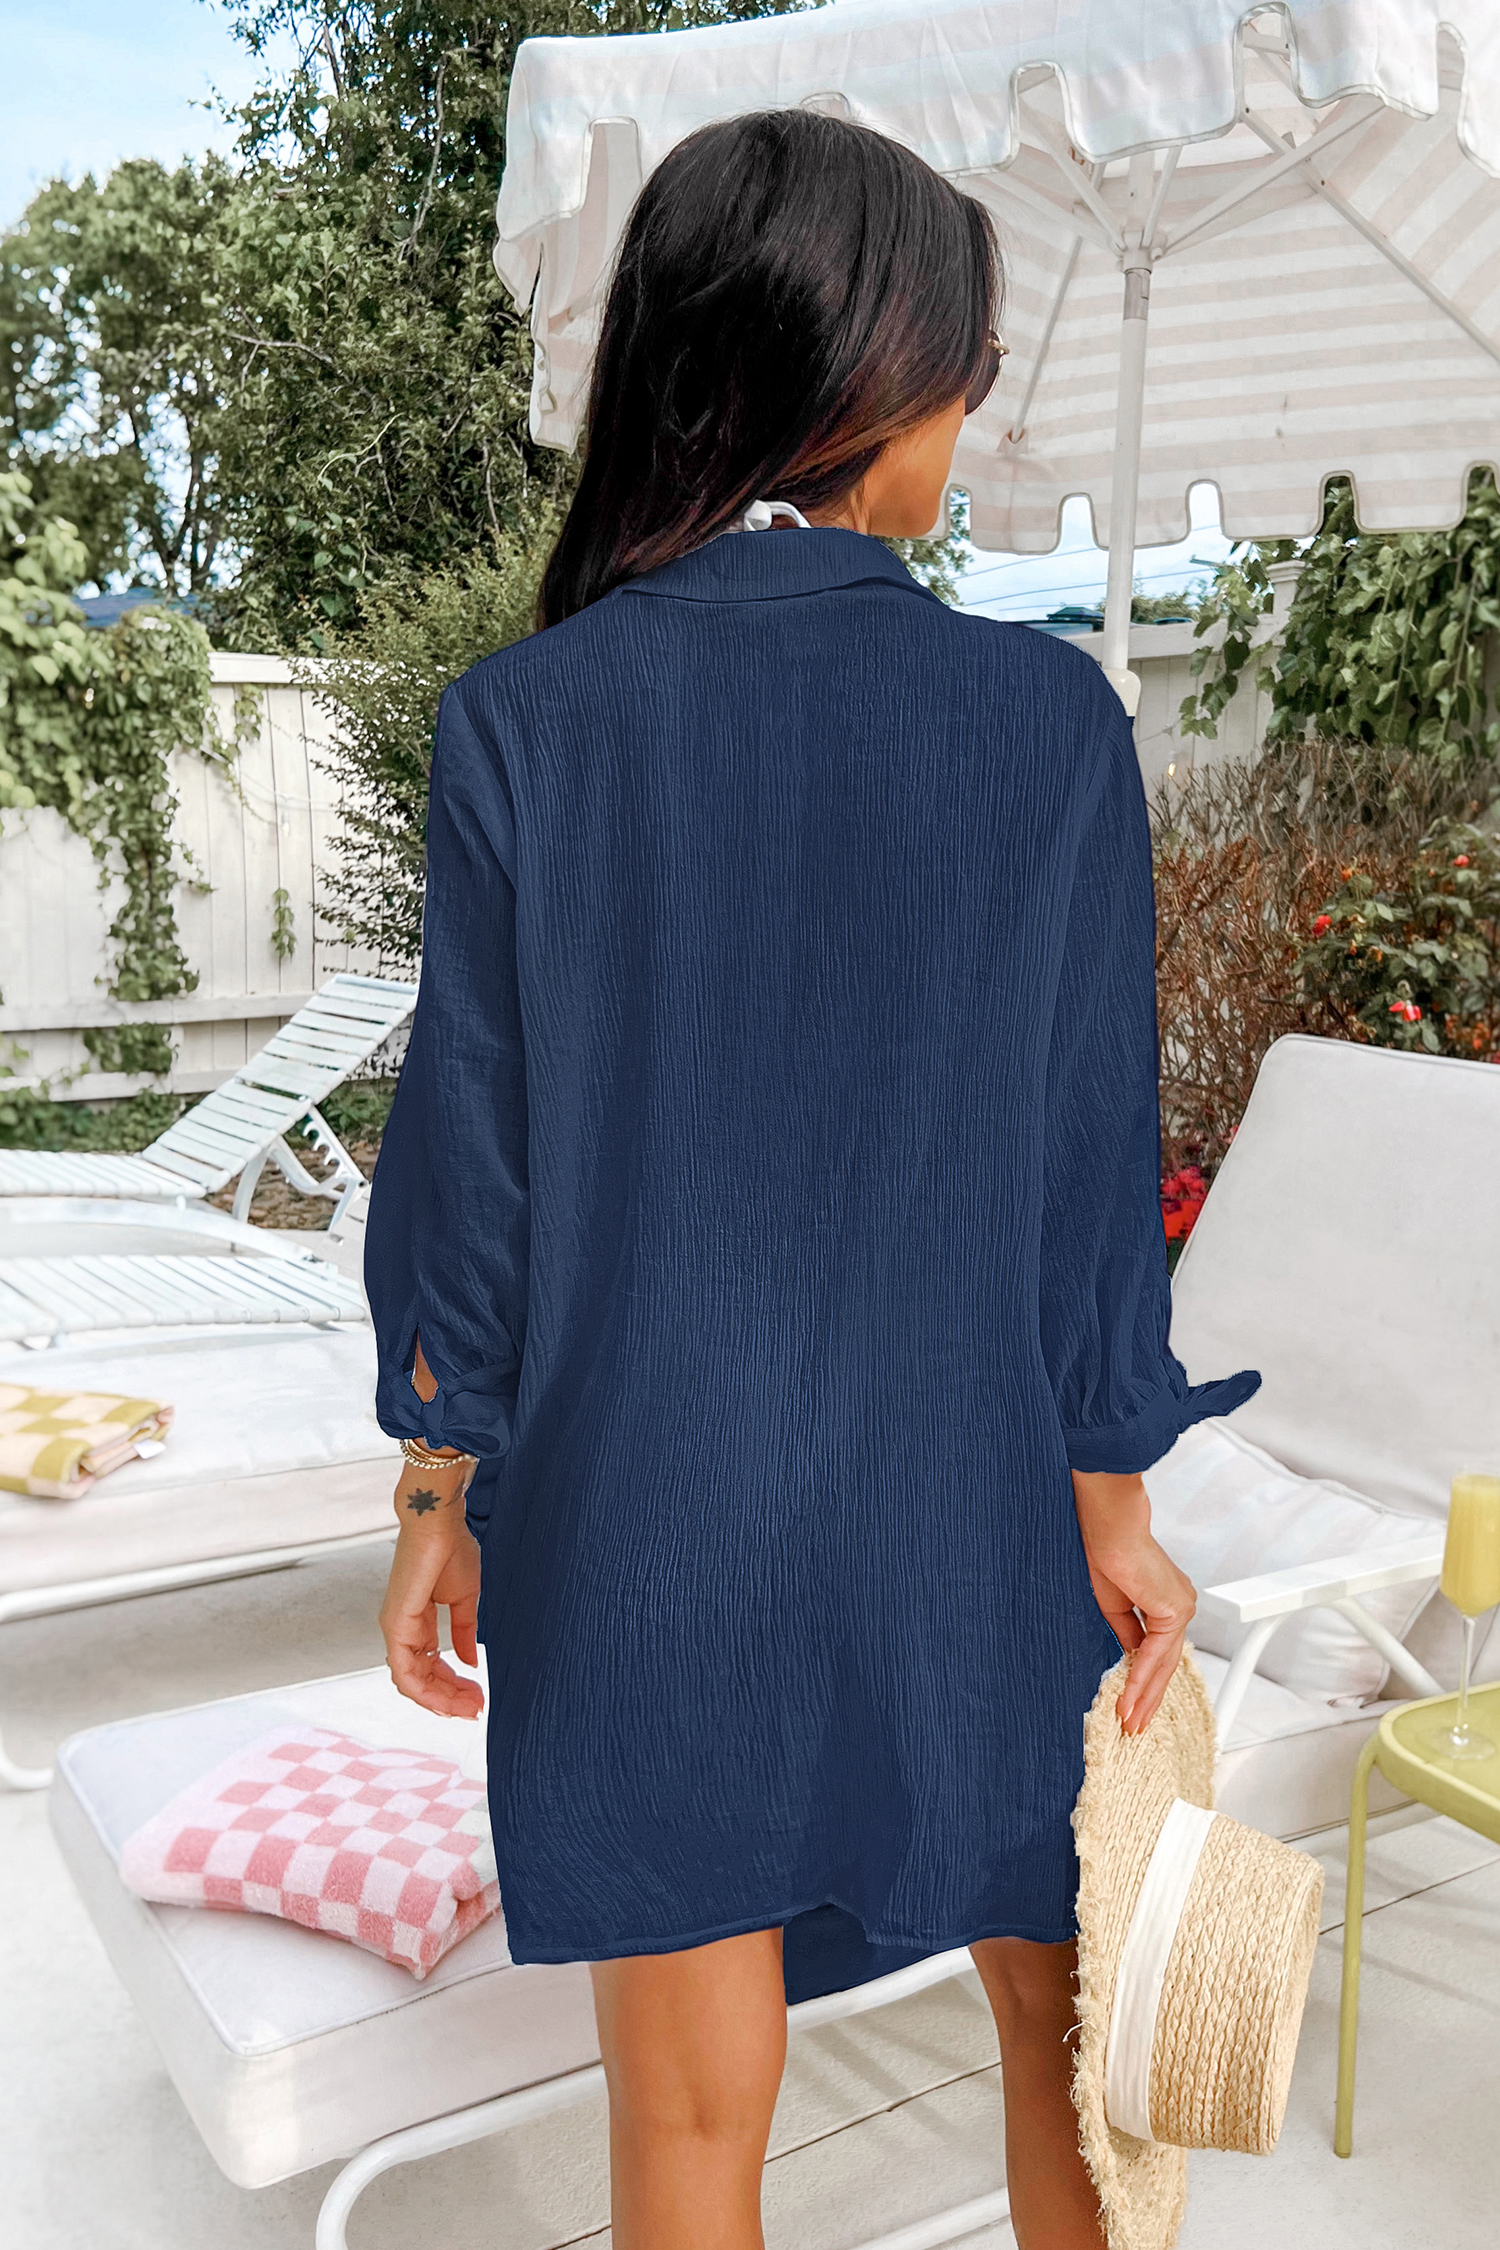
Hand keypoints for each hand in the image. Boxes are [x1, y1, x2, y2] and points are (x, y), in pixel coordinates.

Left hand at [379, 1465, 483, 1718]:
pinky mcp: (396, 1626)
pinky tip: (452, 1697)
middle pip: (422, 1682)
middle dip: (451, 1700)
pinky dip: (427, 1691)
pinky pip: (405, 1672)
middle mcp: (403, 1632)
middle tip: (477, 1708)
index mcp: (417, 1625)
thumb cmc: (451, 1549)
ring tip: (471, 1705)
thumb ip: (463, 1632)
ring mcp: (396, 1630)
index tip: (478, 1697)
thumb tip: (470, 1662)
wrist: (438, 1522)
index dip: (453, 1687)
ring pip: (413, 1683)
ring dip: (442, 1700)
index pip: (431, 1669)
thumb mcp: (464, 1599)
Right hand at [1072, 1469, 1195, 1734]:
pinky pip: (1156, 1655)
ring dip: (1144, 1697)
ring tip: (1130, 1723)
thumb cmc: (1104, 1550)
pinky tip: (1129, 1701)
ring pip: (1163, 1664)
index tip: (1130, 1705)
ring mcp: (1180, 1607)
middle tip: (1134, 1726)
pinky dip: (1140, 1680)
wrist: (1108, 1525)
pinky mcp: (1175, 1609)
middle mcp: (1178, 1605)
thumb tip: (1130, 1659)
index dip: (1143, 1681)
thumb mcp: (1112, 1602)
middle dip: (1147, 1698)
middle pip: (1164, 1663)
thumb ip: (1126, 1631)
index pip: (1158, 1651)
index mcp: (1165, 1601)